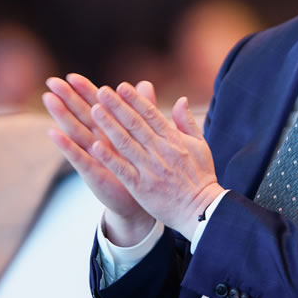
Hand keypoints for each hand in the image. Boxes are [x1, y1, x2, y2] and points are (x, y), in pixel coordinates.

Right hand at [43, 74, 155, 244]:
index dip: (84, 91)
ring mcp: (94, 156)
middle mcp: (99, 140)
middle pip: (81, 114)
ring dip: (61, 115)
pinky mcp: (93, 173)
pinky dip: (66, 145)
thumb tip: (144, 83)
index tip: (71, 75)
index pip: (96, 105)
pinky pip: (78, 157)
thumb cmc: (143, 165)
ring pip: (76, 132)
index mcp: (112, 130)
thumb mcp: (146, 135)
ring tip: (49, 99)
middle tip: (51, 81)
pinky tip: (53, 133)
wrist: (144, 200)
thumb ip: (144, 109)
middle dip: (66, 98)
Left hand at [88, 82, 223, 238]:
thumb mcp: (200, 145)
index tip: (121, 86)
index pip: (151, 114)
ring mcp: (150, 169)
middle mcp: (161, 151)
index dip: (135, 99)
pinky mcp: (141, 187)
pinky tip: (95, 146)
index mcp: (174, 140)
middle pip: (135, 124)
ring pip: (126, 143)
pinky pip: (122, 169)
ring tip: (94, 110)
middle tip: (101, 91)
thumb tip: (181, 100)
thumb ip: (187, 122)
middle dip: (117, 106)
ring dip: (109, 126)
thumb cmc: (201, 177)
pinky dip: (109, 157)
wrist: (202, 211)